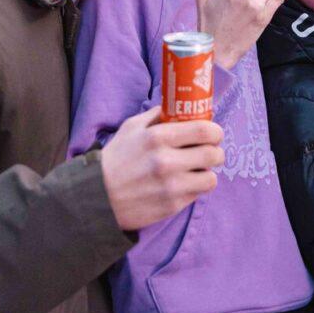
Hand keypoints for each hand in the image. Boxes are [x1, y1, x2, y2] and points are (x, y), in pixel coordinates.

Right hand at [100, 106, 224, 230]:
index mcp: (158, 137)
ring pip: (211, 178)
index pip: (204, 130)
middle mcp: (167, 161)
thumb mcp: (132, 127)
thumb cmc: (117, 158)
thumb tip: (180, 107)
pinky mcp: (172, 205)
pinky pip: (198, 194)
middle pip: (214, 154)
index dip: (215, 131)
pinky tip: (184, 183)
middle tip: (209, 151)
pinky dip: (195, 188)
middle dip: (216, 152)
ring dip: (207, 172)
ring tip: (197, 170)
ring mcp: (171, 186)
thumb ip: (157, 115)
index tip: (213, 133)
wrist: (98, 196)